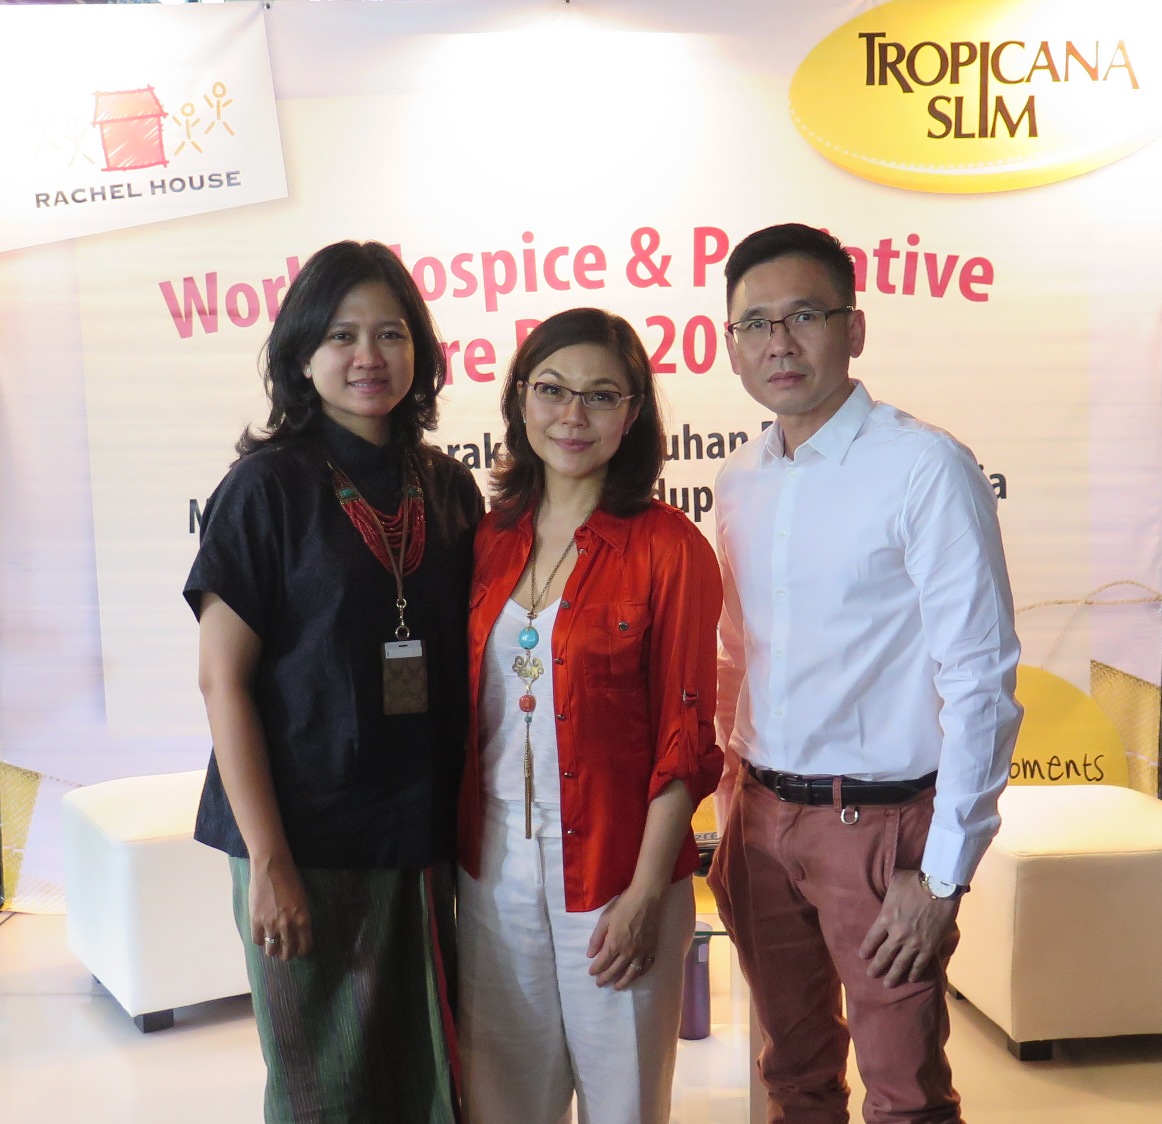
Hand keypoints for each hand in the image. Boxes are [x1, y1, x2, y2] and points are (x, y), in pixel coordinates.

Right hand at [249, 853, 312, 960]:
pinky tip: (262, 935)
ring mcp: (271, 924)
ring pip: (271, 950)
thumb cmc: (291, 880)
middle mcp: (288, 925)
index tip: (299, 950)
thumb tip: (297, 932)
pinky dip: (260, 940)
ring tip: (272, 947)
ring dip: (272, 950)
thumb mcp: (302, 901)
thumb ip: (300, 918)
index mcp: (303, 919)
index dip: (302, 951)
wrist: (272, 868)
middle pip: (288, 951)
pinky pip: (257, 941)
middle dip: (287, 954)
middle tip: (285, 951)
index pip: (305, 946)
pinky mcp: (256, 921)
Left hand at [586, 884, 662, 989]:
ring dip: (623, 982)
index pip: (602, 962)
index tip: (591, 974)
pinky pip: (645, 967)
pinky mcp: (652, 949)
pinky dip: (639, 974)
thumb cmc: (624, 906)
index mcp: (614, 944)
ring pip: (631, 973)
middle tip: (600, 984)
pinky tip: (636, 976)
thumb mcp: (605, 919)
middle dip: (606, 978)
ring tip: (617, 987)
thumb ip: (596, 938)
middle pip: (615, 970)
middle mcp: (627, 952)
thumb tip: (590, 954)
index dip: (596, 970)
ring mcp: (641, 952)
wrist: (647, 899)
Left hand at [858, 869, 957, 987]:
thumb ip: (887, 891)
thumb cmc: (914, 881)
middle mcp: (896, 934)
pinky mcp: (929, 947)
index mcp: (885, 918)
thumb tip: (881, 882)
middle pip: (883, 955)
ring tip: (888, 984)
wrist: (939, 887)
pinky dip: (915, 973)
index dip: (867, 949)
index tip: (863, 956)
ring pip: (900, 964)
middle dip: (876, 967)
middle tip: (871, 975)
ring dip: (894, 976)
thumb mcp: (893, 883)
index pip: (871, 938)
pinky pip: (919, 964)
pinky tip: (911, 979)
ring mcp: (913, 943)